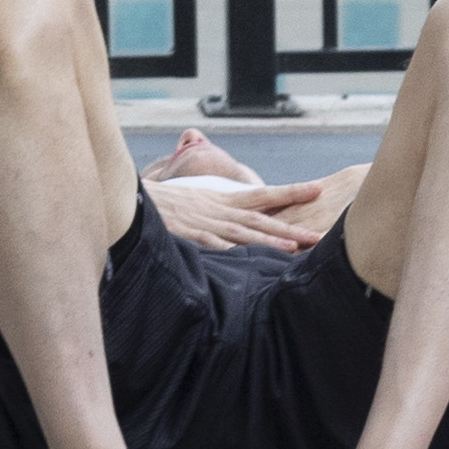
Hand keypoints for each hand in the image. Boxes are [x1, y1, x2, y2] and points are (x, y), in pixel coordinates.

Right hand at [148, 165, 340, 257]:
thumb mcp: (195, 200)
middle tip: (318, 234)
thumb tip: (236, 225)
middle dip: (290, 227)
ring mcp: (203, 222)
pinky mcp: (187, 234)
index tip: (316, 190)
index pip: (262, 194)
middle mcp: (217, 209)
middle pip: (260, 218)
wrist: (130, 196)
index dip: (289, 192)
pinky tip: (246, 259)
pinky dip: (230, 251)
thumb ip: (216, 211)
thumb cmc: (162, 202)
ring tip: (294, 248)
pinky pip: (212, 245)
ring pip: (242, 232)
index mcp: (221, 198)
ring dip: (268, 240)